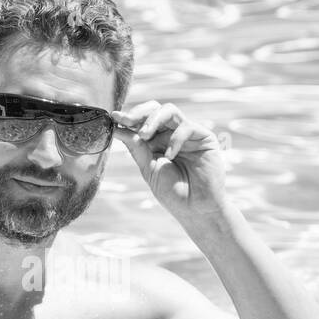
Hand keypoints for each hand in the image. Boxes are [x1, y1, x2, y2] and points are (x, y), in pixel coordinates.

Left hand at [111, 100, 229, 224]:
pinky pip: (186, 127)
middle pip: (155, 109)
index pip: (142, 121)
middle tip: (127, 121)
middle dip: (139, 113)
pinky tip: (170, 156)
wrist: (196, 209)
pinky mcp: (204, 137)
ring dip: (153, 119)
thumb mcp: (148, 168)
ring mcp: (187, 134)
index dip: (128, 118)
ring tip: (145, 134)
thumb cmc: (173, 193)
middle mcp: (171, 134)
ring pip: (169, 111)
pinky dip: (175, 139)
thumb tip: (116, 128)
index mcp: (156, 142)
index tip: (114, 118)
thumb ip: (136, 146)